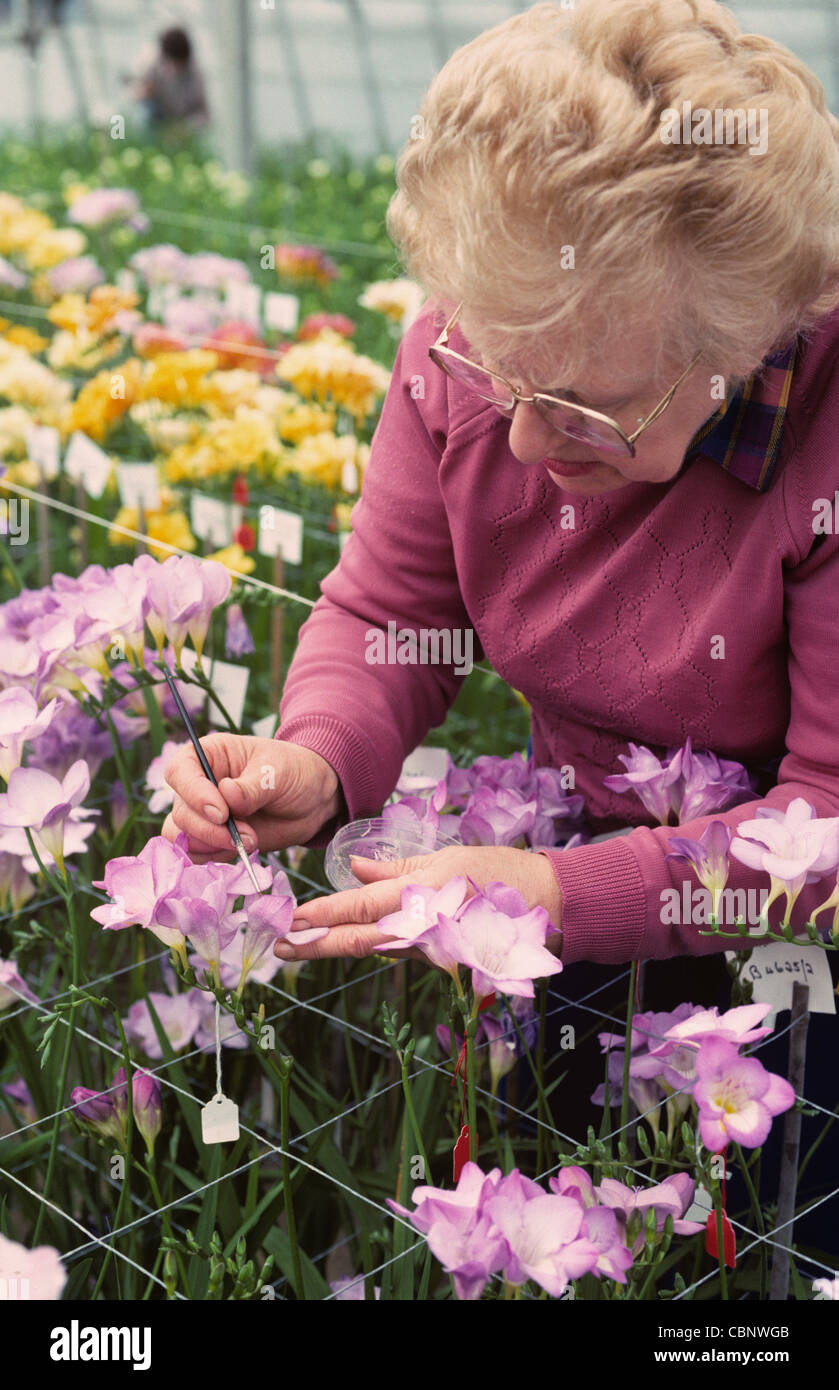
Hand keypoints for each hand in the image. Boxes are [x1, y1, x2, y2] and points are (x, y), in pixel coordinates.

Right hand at [162, 734, 339, 859]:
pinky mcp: (212, 838)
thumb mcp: (278, 772)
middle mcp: (200, 784)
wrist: (312, 800)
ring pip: (182, 835)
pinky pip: (196, 853)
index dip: (193, 793)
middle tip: (242, 835)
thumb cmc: (293, 772)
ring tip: (250, 841)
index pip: (179, 771)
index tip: (221, 812)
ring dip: (212, 845)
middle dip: (209, 829)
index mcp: (210, 755)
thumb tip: (226, 794)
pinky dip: (214, 857)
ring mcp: (203, 813)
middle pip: (181, 811)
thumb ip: (251, 786)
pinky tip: (239, 849)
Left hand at [273, 845, 562, 961]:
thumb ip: (398, 869)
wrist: (549, 907)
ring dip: (336, 946)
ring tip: (298, 945)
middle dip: (316, 944)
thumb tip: (355, 869)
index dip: (323, 915)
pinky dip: (372, 946)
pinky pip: (401, 952)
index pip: (360, 908)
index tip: (291, 919)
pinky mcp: (442, 963)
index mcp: (421, 897)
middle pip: (358, 940)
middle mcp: (421, 929)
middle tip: (279, 946)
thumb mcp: (447, 859)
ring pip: (375, 949)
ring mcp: (431, 951)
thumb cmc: (500, 873)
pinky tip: (346, 940)